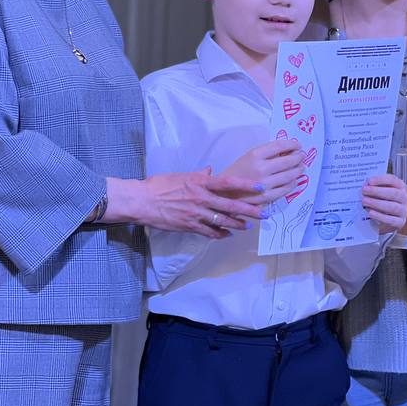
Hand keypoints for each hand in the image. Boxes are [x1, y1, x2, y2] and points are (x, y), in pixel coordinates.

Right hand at [133, 168, 263, 238]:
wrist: (142, 201)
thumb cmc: (159, 185)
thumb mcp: (181, 175)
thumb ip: (199, 174)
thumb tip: (210, 170)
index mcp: (200, 183)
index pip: (228, 183)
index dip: (245, 186)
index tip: (260, 188)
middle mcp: (201, 198)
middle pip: (230, 206)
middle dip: (250, 211)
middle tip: (264, 214)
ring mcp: (196, 214)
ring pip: (223, 221)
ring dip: (238, 224)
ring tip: (249, 226)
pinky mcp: (189, 226)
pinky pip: (209, 232)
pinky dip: (220, 234)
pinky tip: (228, 235)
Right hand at [222, 139, 302, 203]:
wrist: (223, 193)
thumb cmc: (237, 172)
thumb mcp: (248, 156)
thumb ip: (266, 153)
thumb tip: (288, 149)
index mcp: (254, 155)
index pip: (280, 146)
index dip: (292, 144)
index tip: (298, 145)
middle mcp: (261, 168)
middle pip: (288, 160)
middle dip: (298, 157)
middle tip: (301, 156)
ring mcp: (265, 184)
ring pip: (291, 175)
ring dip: (299, 170)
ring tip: (301, 167)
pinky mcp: (268, 197)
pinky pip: (287, 188)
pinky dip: (293, 183)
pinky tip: (293, 180)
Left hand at [361, 173, 406, 232]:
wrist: (396, 215)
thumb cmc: (387, 199)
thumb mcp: (383, 190)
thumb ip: (375, 187)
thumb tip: (366, 185)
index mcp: (400, 186)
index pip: (392, 180)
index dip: (381, 180)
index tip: (369, 181)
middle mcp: (404, 198)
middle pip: (394, 193)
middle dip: (377, 191)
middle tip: (364, 191)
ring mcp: (403, 211)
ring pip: (393, 207)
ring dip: (377, 204)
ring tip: (365, 201)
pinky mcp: (400, 222)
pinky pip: (391, 220)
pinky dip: (380, 216)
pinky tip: (371, 213)